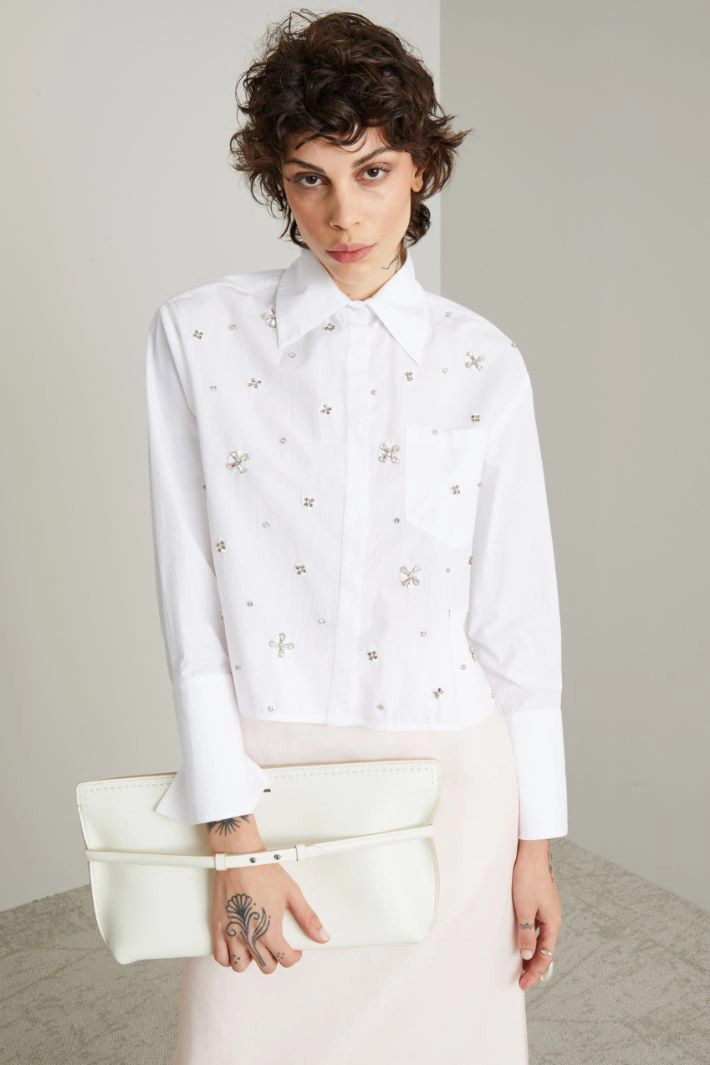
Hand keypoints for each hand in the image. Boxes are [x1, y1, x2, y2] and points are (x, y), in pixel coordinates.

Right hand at [205, 815, 330, 973]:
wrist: (239, 857)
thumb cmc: (263, 871)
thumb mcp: (292, 893)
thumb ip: (308, 918)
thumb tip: (322, 935)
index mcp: (269, 931)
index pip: (285, 959)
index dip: (294, 956)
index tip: (294, 949)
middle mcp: (249, 936)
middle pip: (265, 966)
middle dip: (275, 959)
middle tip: (277, 945)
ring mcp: (231, 933)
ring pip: (240, 966)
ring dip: (251, 960)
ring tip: (257, 946)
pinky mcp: (217, 927)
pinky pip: (219, 956)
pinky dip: (228, 957)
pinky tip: (237, 947)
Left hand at [512, 839, 562, 989]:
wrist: (531, 852)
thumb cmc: (528, 877)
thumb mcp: (524, 908)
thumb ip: (526, 933)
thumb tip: (528, 955)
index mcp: (552, 921)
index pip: (546, 955)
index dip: (535, 971)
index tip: (523, 984)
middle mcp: (553, 917)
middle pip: (546, 948)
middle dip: (534, 966)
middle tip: (522, 979)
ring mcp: (548, 909)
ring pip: (541, 937)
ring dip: (532, 951)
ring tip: (521, 964)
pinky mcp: (541, 902)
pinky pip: (537, 926)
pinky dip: (531, 937)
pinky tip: (523, 939)